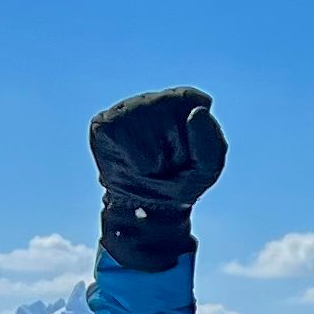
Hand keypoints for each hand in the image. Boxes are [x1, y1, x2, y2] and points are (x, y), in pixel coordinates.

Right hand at [89, 87, 226, 272]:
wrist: (147, 214)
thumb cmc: (180, 184)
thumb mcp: (207, 168)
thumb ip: (210, 140)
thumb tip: (198, 111)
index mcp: (181, 102)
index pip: (193, 99)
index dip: (194, 131)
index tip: (190, 153)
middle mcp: (151, 99)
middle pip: (170, 108)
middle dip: (176, 144)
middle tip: (169, 164)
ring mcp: (124, 108)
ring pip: (148, 122)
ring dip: (155, 155)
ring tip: (151, 166)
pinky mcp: (102, 124)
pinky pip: (127, 139)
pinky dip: (136, 161)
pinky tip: (132, 166)